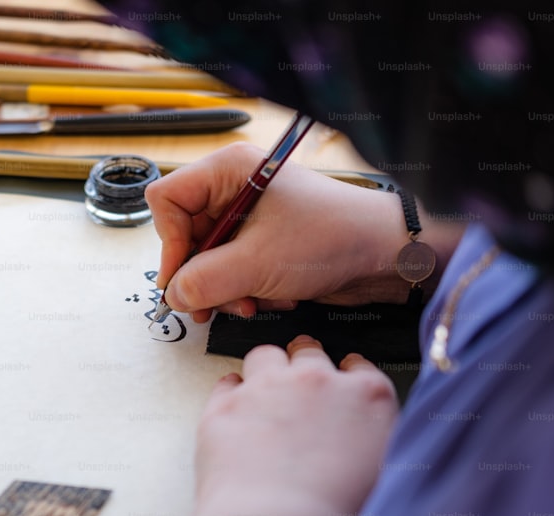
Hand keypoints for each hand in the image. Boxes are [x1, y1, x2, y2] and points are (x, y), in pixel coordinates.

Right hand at [148, 142, 441, 322]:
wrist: (386, 255)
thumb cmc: (331, 239)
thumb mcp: (257, 265)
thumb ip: (204, 281)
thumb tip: (173, 296)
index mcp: (228, 172)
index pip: (168, 199)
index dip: (170, 242)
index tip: (182, 278)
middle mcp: (234, 189)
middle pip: (185, 235)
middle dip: (200, 276)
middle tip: (209, 306)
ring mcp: (248, 217)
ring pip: (207, 259)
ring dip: (223, 289)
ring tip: (248, 304)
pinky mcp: (263, 242)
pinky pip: (231, 270)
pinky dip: (244, 289)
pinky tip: (271, 298)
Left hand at [192, 336, 398, 515]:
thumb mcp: (384, 472)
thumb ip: (376, 435)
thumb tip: (365, 432)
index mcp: (367, 397)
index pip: (358, 367)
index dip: (345, 376)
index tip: (338, 383)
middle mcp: (318, 382)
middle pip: (309, 352)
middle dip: (303, 364)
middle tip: (297, 386)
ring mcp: (268, 388)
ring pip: (266, 356)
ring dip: (266, 370)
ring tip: (263, 394)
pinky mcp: (225, 404)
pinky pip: (226, 382)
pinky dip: (230, 394)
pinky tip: (235, 412)